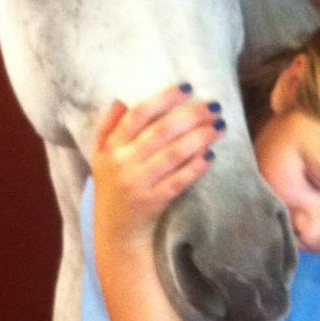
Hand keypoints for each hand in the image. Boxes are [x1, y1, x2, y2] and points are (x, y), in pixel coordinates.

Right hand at [91, 86, 223, 253]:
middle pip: (161, 132)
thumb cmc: (111, 188)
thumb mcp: (100, 157)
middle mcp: (123, 163)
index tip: (187, 88)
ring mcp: (138, 183)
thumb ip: (107, 128)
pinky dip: (194, 167)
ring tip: (219, 127)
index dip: (163, 99)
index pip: (139, 115)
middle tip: (215, 106)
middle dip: (191, 116)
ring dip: (199, 138)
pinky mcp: (153, 202)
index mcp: (112, 148)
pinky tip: (210, 156)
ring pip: (173, 154)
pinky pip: (178, 181)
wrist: (115, 231)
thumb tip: (120, 101)